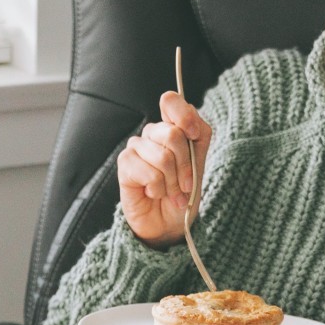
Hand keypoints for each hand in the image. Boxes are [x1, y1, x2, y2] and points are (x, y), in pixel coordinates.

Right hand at [118, 91, 212, 247]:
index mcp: (171, 127)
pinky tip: (154, 193)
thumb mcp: (199, 163)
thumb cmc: (183, 192)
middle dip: (184, 166)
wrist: (169, 222)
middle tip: (184, 185)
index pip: (170, 101)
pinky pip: (149, 172)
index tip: (194, 136)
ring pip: (163, 157)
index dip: (184, 116)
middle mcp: (152, 134)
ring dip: (172, 183)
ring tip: (170, 193)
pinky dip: (158, 188)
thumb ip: (198, 137)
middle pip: (172, 134)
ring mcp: (136, 148)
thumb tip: (191, 124)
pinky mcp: (125, 164)